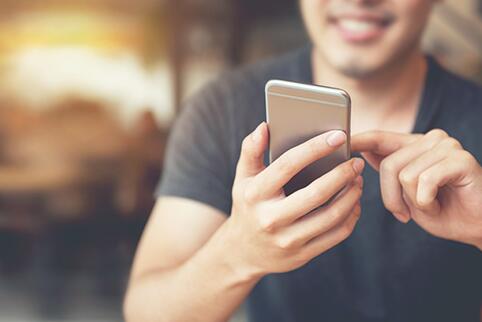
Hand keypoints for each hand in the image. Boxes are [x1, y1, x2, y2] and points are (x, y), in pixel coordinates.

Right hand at [222, 123, 364, 276]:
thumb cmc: (248, 205)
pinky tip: (354, 203)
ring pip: (331, 216)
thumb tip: (264, 127)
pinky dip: (351, 216)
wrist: (243, 251)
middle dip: (342, 174)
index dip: (314, 148)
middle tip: (356, 162)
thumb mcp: (243, 178)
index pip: (287, 166)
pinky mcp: (302, 254)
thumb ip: (251, 150)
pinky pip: (335, 235)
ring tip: (358, 180)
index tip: (339, 136)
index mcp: (255, 194)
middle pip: (316, 194)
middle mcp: (270, 218)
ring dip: (351, 196)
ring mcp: (287, 239)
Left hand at [352, 129, 481, 249]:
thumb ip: (388, 170)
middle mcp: (429, 139)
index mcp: (414, 145)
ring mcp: (446, 146)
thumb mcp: (405, 192)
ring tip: (430, 205)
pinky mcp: (460, 159)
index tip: (340, 141)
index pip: (379, 137)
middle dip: (391, 197)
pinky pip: (424, 181)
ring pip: (404, 175)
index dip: (358, 140)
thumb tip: (363, 152)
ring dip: (413, 202)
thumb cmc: (441, 210)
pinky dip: (426, 203)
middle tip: (405, 213)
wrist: (477, 228)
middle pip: (388, 165)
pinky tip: (439, 205)